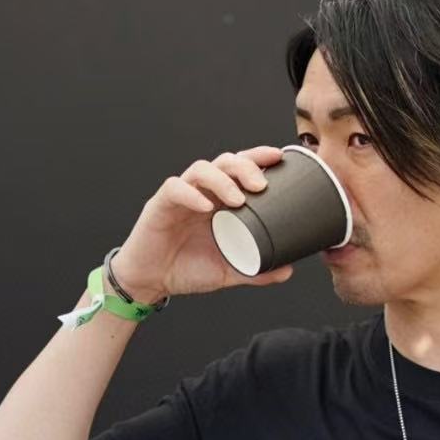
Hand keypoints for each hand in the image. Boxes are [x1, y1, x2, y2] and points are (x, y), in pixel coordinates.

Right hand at [112, 147, 295, 302]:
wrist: (152, 282)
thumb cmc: (186, 268)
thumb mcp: (228, 271)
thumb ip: (257, 270)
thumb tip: (287, 270)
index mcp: (220, 201)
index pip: (240, 168)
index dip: (258, 158)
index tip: (278, 158)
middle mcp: (202, 192)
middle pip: (224, 161)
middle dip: (245, 167)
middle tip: (260, 185)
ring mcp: (181, 196)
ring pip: (201, 169)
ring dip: (221, 179)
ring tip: (238, 199)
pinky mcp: (160, 205)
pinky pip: (175, 189)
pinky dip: (191, 194)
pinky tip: (205, 206)